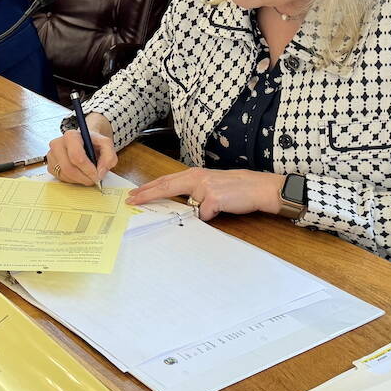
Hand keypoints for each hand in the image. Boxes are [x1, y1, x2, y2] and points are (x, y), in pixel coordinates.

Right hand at [46, 114, 117, 185]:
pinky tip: (79, 174)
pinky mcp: (50, 166)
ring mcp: (51, 155)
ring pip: (65, 175)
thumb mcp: (106, 145)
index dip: (88, 169)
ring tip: (88, 175)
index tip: (97, 174)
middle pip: (69, 168)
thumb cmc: (94, 144)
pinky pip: (61, 178)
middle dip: (84, 177)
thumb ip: (109, 157)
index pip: (76, 156)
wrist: (85, 142)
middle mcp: (57, 144)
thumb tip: (100, 172)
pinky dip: (73, 180)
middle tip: (94, 179)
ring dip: (80, 180)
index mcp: (70, 136)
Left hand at [126, 167, 282, 220]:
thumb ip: (194, 191)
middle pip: (165, 186)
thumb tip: (179, 205)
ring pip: (189, 206)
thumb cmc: (236, 188)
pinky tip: (222, 210)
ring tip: (206, 208)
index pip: (165, 181)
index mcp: (194, 174)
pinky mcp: (213, 199)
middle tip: (131, 200)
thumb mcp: (211, 185)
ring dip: (195, 212)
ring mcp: (204, 187)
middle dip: (146, 194)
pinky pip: (204, 215)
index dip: (148, 188)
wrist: (259, 187)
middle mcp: (197, 178)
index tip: (134, 193)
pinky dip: (211, 216)